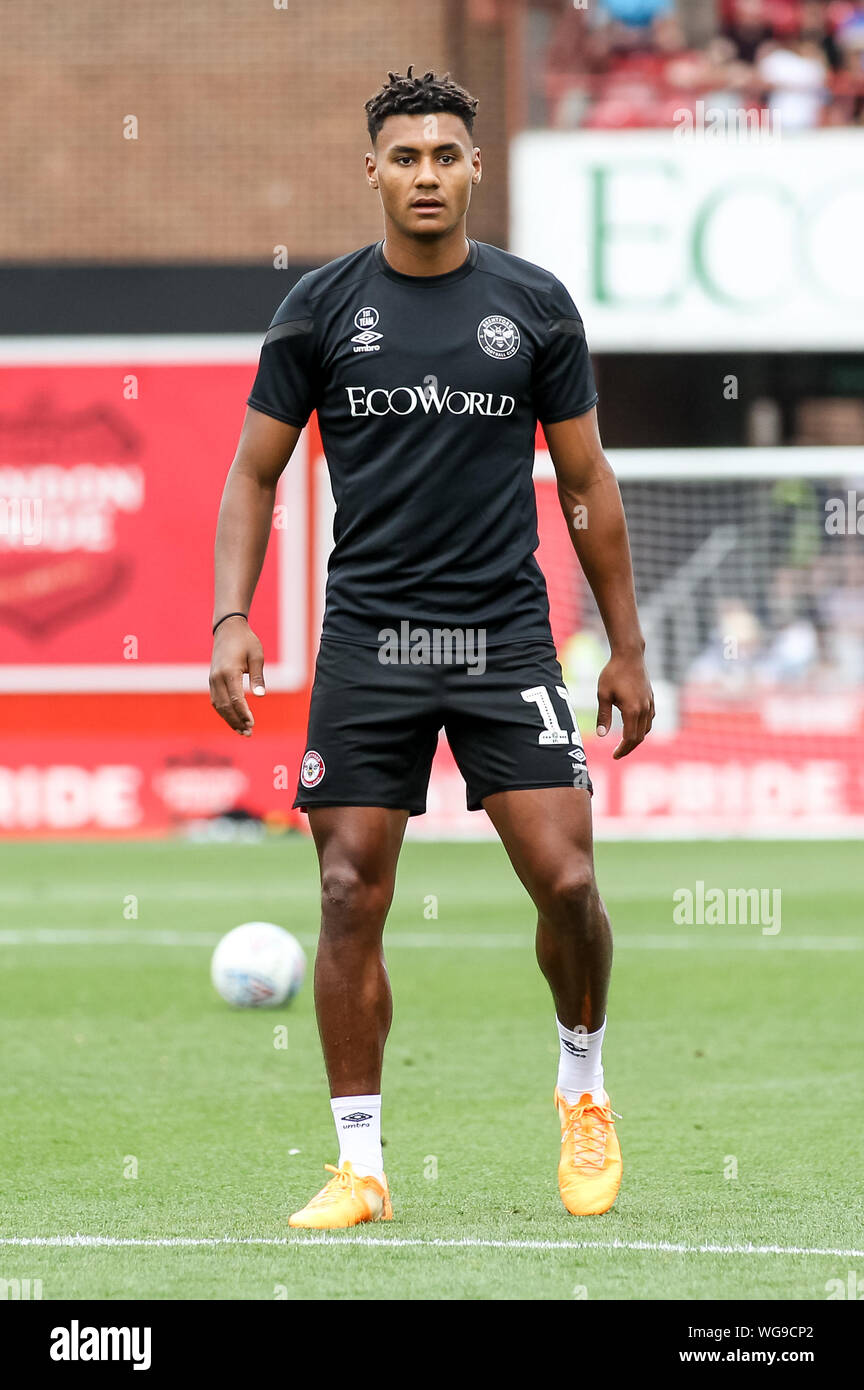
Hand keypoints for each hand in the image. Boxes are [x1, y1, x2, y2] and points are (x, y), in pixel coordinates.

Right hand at [209, 617, 265, 736]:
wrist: (228, 629)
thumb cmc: (246, 642)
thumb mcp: (256, 656)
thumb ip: (257, 677)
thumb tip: (260, 695)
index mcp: (229, 672)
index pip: (235, 698)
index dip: (243, 713)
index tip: (252, 724)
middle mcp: (217, 677)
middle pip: (225, 706)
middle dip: (236, 721)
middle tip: (248, 733)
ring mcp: (212, 679)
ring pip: (218, 705)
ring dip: (229, 719)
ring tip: (242, 731)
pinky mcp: (212, 680)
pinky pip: (216, 700)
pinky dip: (224, 712)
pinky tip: (234, 719)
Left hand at [596, 651, 653, 759]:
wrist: (629, 655)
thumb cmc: (613, 673)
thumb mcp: (603, 694)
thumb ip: (603, 716)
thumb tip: (601, 735)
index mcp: (632, 710)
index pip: (630, 738)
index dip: (622, 750)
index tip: (614, 756)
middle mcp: (644, 709)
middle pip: (639, 737)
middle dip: (629, 748)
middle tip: (617, 754)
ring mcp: (650, 703)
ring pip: (646, 729)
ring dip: (636, 738)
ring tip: (624, 743)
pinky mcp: (651, 698)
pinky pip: (650, 719)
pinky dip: (643, 727)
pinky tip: (634, 727)